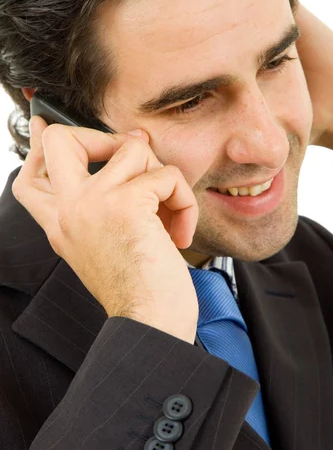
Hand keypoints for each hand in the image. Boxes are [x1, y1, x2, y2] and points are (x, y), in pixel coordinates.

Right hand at [12, 116, 199, 343]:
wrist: (150, 323)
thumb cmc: (139, 291)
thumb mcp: (109, 246)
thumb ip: (106, 203)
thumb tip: (129, 144)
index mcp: (61, 224)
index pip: (31, 174)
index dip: (41, 145)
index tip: (47, 126)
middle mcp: (69, 210)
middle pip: (60, 140)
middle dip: (105, 137)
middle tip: (132, 160)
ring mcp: (93, 204)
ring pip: (132, 148)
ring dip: (164, 178)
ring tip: (168, 213)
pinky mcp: (126, 204)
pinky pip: (166, 175)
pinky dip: (184, 201)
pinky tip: (179, 233)